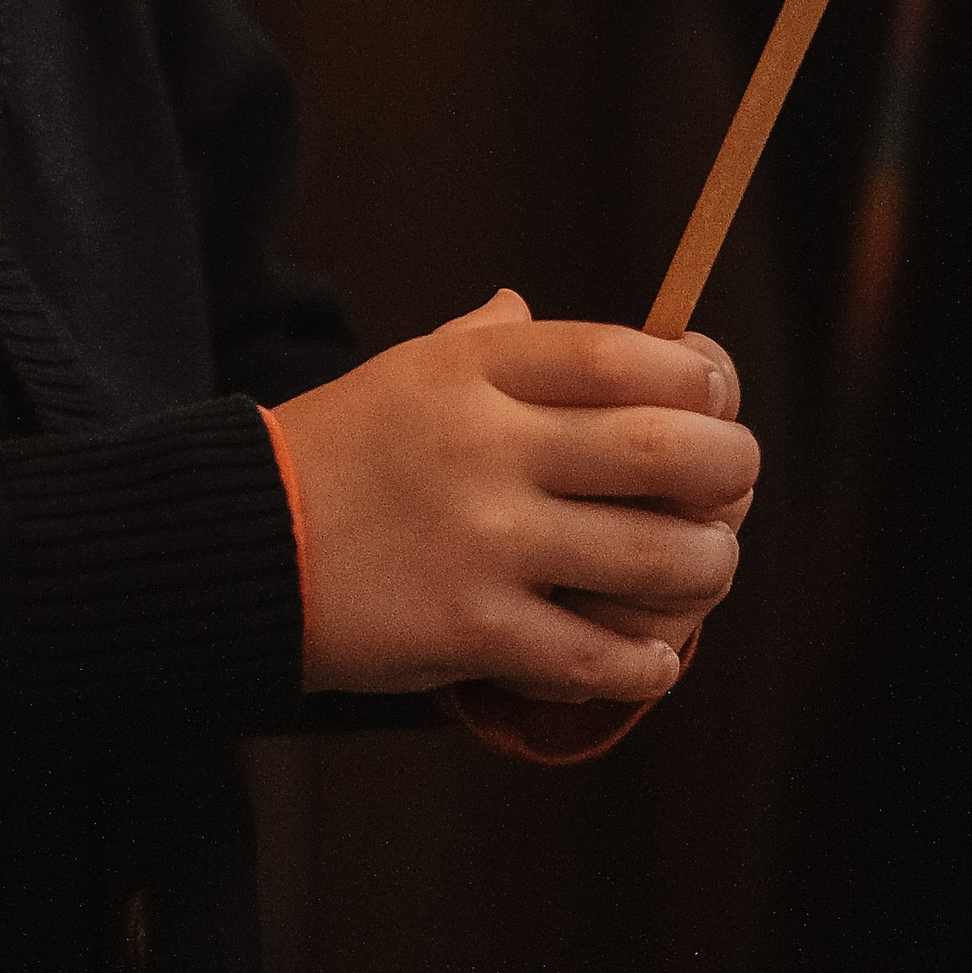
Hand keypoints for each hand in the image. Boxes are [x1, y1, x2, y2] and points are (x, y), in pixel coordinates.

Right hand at [276, 288, 757, 698]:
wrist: (237, 545)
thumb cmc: (337, 450)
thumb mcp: (406, 371)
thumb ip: (483, 343)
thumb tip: (531, 310)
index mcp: (474, 371)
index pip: (628, 357)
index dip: (701, 377)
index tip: (716, 396)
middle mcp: (487, 448)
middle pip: (669, 452)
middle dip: (733, 470)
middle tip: (734, 487)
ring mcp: (482, 543)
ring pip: (658, 560)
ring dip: (708, 568)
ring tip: (704, 567)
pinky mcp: (471, 631)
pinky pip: (600, 657)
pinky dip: (647, 661)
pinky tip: (650, 653)